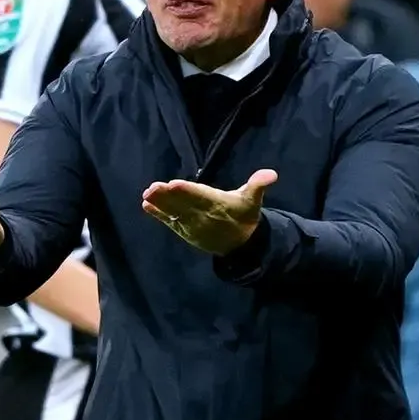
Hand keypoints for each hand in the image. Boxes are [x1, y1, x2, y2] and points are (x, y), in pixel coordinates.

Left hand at [141, 169, 276, 255]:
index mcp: (218, 205)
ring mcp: (193, 226)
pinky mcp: (186, 231)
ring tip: (146, 195)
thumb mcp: (253, 200)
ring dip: (159, 205)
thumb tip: (272, 174)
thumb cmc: (245, 215)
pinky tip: (146, 206)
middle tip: (152, 187)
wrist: (242, 245)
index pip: (200, 196)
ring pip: (174, 213)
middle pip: (183, 204)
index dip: (187, 191)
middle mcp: (203, 216)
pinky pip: (171, 222)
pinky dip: (158, 215)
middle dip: (167, 197)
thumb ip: (258, 185)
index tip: (174, 184)